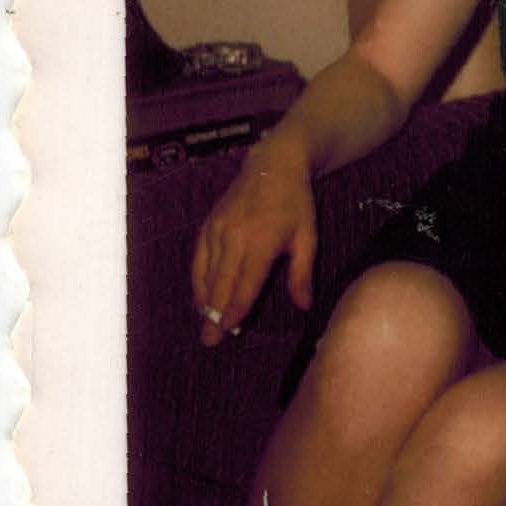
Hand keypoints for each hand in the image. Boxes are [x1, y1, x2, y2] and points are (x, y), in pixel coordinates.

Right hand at [188, 139, 317, 346]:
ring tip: (205, 325)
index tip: (228, 329)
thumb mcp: (308, 237)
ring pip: (206, 274)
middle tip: (209, 340)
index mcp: (261, 241)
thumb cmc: (296, 203)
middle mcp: (234, 237)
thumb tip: (304, 306)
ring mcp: (217, 230)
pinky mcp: (208, 226)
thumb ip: (303, 273)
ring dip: (204, 301)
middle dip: (214, 314)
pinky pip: (198, 259)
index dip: (236, 308)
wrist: (273, 165)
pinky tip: (200, 298)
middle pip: (221, 283)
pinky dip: (198, 281)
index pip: (245, 283)